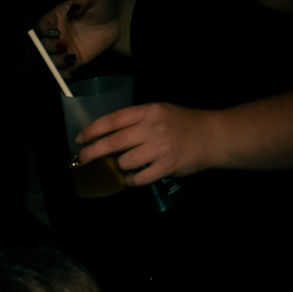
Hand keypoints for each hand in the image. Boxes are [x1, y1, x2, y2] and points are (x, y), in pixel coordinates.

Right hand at [34, 0, 121, 74]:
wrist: (116, 21)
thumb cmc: (102, 5)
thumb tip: (73, 9)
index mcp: (56, 18)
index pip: (42, 26)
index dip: (44, 31)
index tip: (56, 32)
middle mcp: (56, 35)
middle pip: (42, 45)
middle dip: (50, 47)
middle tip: (65, 45)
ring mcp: (64, 50)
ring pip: (50, 61)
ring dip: (56, 62)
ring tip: (71, 58)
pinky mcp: (73, 61)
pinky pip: (63, 72)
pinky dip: (65, 74)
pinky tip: (75, 69)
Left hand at [73, 99, 222, 185]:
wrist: (212, 136)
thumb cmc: (182, 124)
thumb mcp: (160, 112)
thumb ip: (136, 121)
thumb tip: (105, 136)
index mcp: (149, 111)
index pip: (113, 119)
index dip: (93, 130)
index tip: (80, 139)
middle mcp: (153, 127)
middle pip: (113, 142)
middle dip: (93, 152)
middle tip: (83, 159)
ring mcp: (160, 147)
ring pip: (124, 162)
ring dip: (119, 167)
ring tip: (123, 166)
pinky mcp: (167, 166)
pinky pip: (138, 178)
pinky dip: (131, 180)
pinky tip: (132, 178)